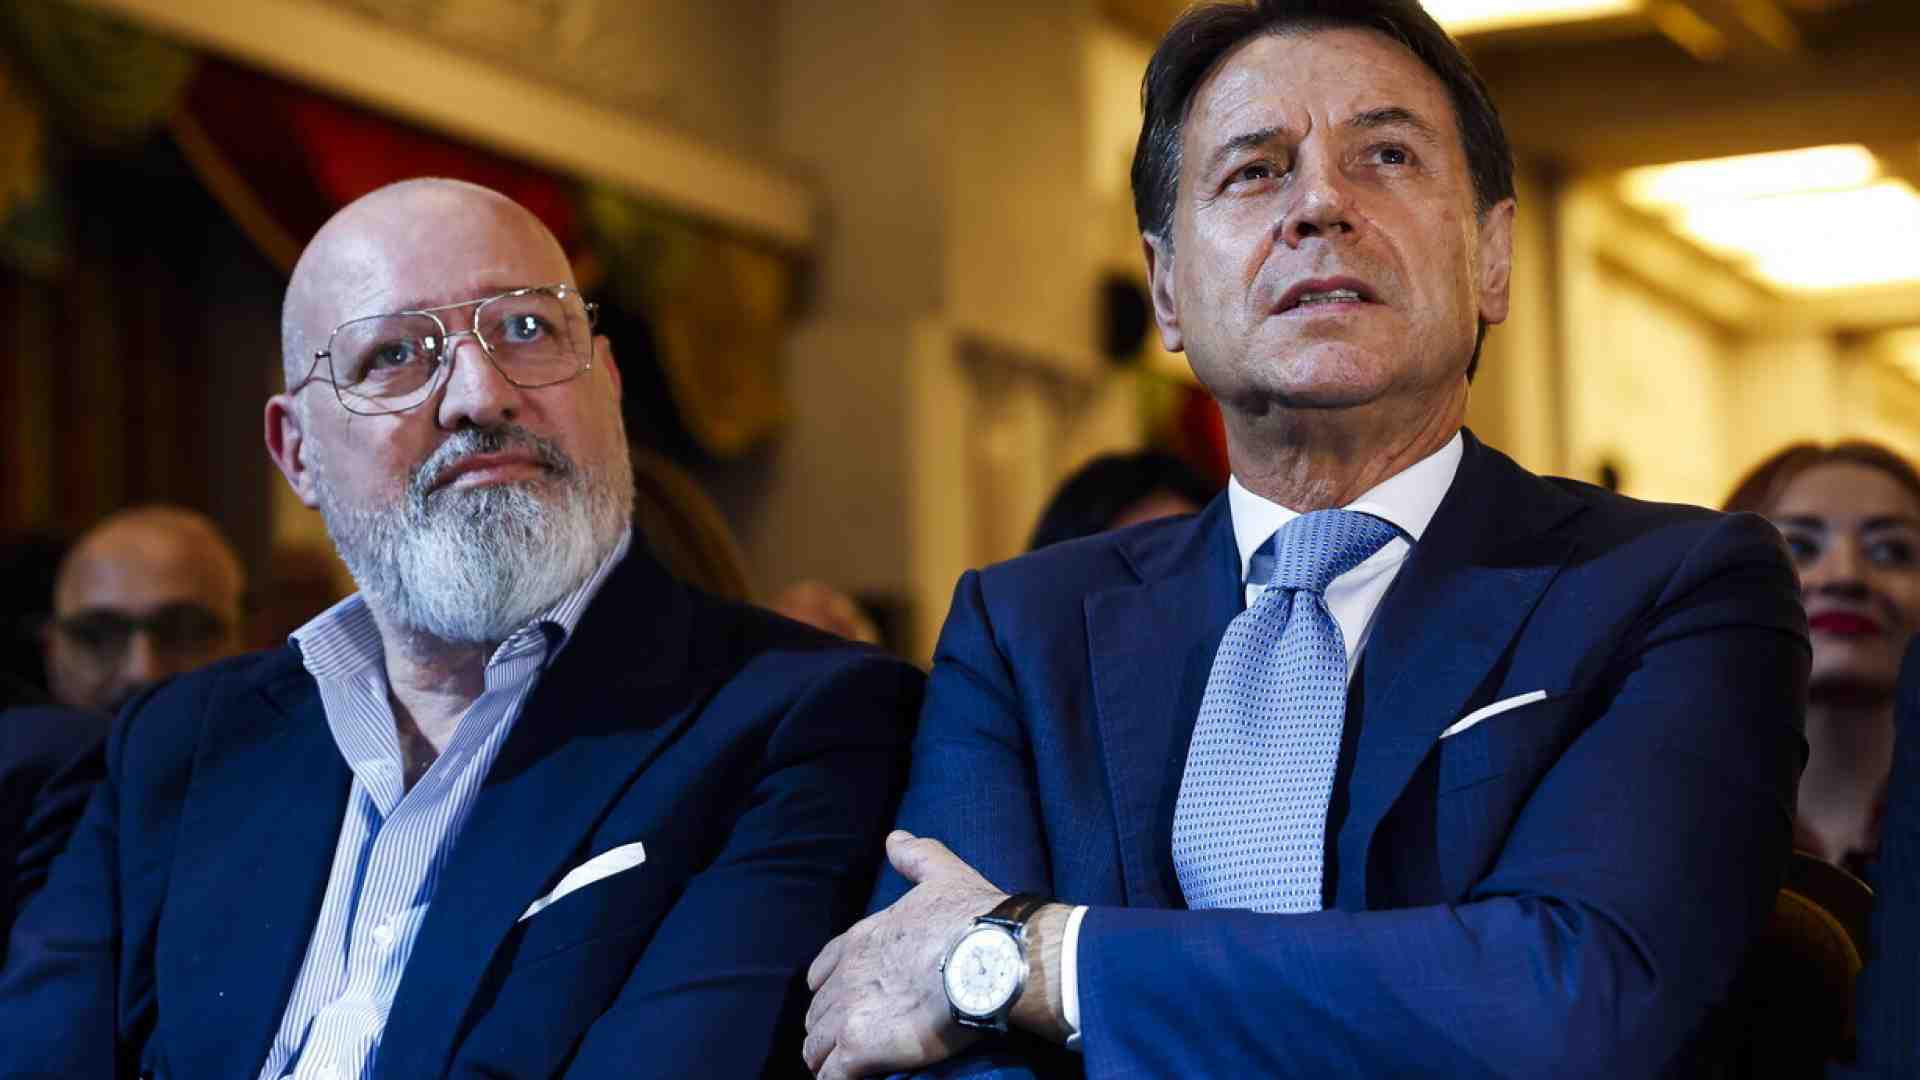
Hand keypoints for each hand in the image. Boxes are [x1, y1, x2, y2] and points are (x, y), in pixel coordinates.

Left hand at [801, 831, 1001, 1077]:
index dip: (832, 991)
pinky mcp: (861, 1048)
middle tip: (854, 1044)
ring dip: (829, 1061)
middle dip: (829, 1031)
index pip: (820, 974)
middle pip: (816, 1015)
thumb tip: (895, 838)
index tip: (851, 1004)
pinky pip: (830, 1078)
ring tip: (850, 1070)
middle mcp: (845, 976)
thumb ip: (915, 856)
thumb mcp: (941, 872)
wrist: (992, 955)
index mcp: (859, 940)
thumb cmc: (973, 916)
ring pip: (815, 1049)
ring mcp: (849, 1013)